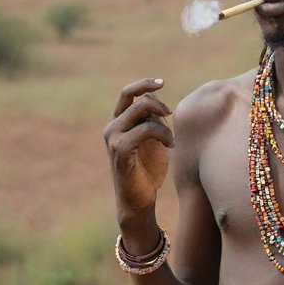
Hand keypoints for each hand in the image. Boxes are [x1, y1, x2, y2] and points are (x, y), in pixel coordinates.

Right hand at [103, 78, 173, 221]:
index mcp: (117, 122)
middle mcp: (111, 127)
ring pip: (142, 110)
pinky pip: (145, 129)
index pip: (128, 93)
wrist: (139, 200)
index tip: (162, 83)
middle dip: (159, 104)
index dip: (145, 84)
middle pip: (138, 99)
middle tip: (171, 116)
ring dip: (163, 123)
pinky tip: (169, 146)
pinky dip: (162, 134)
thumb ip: (153, 119)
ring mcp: (113, 138)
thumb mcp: (153, 139)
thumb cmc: (148, 170)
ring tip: (171, 141)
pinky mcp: (120, 150)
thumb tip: (157, 102)